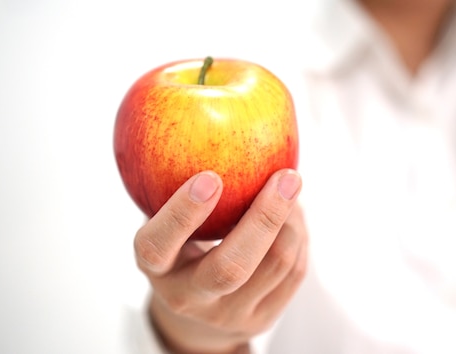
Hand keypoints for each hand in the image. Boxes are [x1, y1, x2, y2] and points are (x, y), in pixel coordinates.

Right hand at [134, 169, 307, 353]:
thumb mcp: (167, 221)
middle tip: (287, 175)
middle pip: (230, 268)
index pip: (157, 245)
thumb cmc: (182, 247)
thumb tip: (218, 120)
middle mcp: (188, 299)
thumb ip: (176, 184)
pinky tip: (293, 214)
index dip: (182, 214)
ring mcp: (229, 315)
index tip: (209, 177)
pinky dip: (299, 234)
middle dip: (264, 219)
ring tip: (290, 186)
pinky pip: (295, 272)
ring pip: (275, 265)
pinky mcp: (263, 319)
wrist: (199, 315)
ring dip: (290, 219)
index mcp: (156, 268)